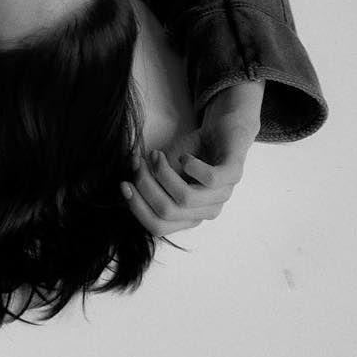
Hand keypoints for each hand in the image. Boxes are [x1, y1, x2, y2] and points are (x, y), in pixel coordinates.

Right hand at [122, 81, 262, 238]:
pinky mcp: (233, 174)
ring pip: (185, 198)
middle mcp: (206, 210)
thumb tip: (124, 186)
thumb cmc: (192, 152)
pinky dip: (191, 166)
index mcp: (189, 215)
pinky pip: (210, 179)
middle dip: (144, 184)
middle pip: (168, 212)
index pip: (158, 226)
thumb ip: (151, 181)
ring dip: (162, 173)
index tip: (123, 183)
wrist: (223, 130)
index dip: (136, 207)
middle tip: (137, 162)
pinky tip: (184, 157)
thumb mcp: (166, 169)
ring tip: (156, 154)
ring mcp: (222, 195)